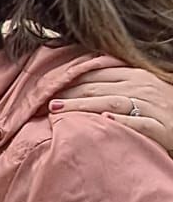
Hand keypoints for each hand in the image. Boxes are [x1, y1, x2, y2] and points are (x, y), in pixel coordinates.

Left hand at [49, 73, 172, 155]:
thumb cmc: (166, 106)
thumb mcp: (143, 87)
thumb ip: (116, 83)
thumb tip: (82, 83)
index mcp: (136, 75)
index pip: (96, 74)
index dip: (69, 79)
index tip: (45, 86)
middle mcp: (142, 87)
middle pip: (97, 88)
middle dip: (68, 93)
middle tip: (42, 101)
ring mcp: (152, 106)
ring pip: (111, 103)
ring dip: (82, 107)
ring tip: (57, 111)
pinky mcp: (162, 127)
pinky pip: (139, 123)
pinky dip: (121, 122)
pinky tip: (104, 122)